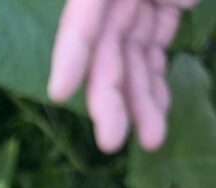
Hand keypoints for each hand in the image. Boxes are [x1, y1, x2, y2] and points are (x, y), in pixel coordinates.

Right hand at [48, 0, 199, 151]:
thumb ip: (107, 2)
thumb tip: (153, 6)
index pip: (81, 22)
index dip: (71, 55)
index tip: (60, 93)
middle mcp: (112, 0)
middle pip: (105, 55)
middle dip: (109, 99)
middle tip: (111, 141)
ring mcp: (135, 5)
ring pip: (133, 63)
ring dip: (140, 104)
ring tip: (151, 141)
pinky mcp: (160, 10)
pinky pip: (153, 53)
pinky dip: (155, 84)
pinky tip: (158, 114)